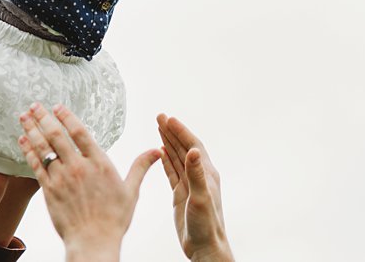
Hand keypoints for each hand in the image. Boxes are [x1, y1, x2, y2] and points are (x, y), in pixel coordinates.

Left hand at [18, 103, 158, 260]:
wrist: (94, 243)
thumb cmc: (114, 218)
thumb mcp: (131, 192)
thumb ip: (140, 167)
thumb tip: (156, 151)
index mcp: (99, 164)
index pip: (80, 131)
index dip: (67, 116)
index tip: (57, 106)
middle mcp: (79, 167)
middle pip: (57, 134)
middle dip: (43, 116)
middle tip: (34, 104)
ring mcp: (62, 178)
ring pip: (43, 146)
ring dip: (31, 128)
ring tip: (23, 115)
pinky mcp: (49, 189)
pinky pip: (35, 164)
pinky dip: (27, 149)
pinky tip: (22, 138)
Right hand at [157, 113, 233, 260]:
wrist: (205, 248)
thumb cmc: (206, 226)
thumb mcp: (200, 198)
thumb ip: (196, 174)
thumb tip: (193, 150)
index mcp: (206, 174)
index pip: (193, 146)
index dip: (181, 131)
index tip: (168, 118)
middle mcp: (199, 176)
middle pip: (184, 148)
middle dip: (172, 131)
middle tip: (159, 116)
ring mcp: (190, 185)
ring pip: (177, 157)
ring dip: (168, 142)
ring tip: (158, 127)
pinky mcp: (182, 193)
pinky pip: (173, 171)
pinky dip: (166, 159)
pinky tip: (160, 151)